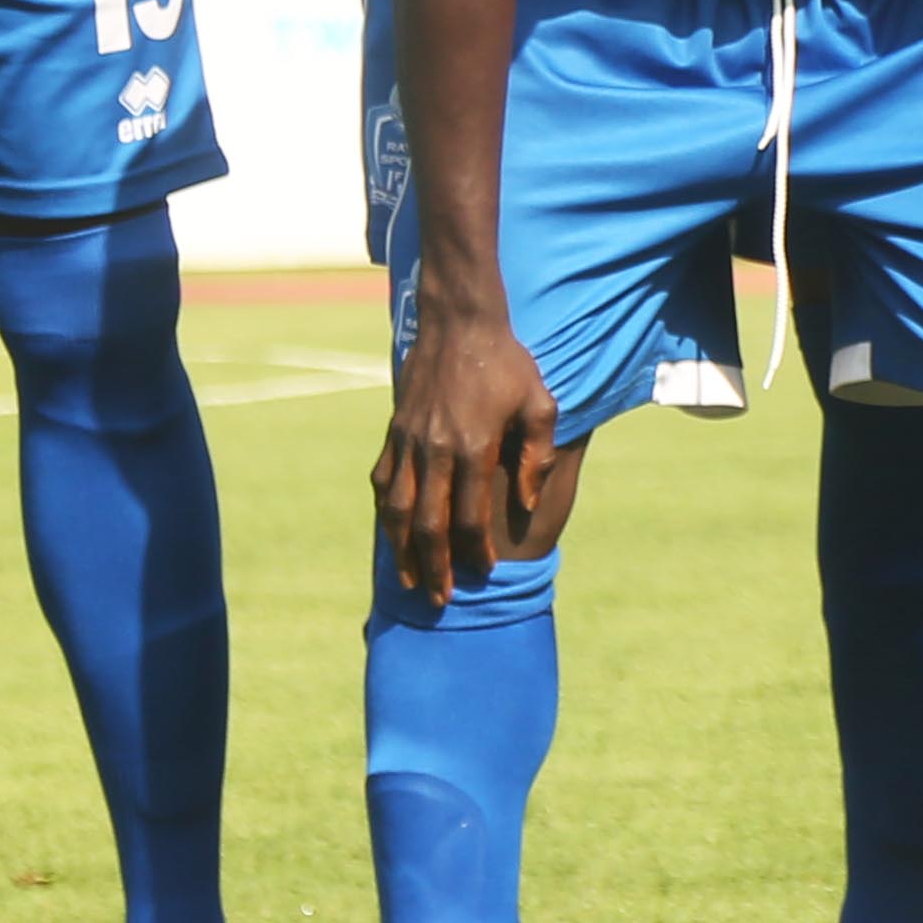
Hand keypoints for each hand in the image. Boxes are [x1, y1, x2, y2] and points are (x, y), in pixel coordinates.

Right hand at [376, 306, 575, 606]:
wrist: (459, 323)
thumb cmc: (508, 363)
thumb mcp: (540, 403)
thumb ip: (537, 455)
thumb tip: (527, 501)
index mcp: (472, 446)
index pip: (470, 515)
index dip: (476, 550)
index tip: (484, 571)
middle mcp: (434, 449)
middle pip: (427, 523)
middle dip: (434, 565)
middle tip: (440, 599)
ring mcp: (408, 441)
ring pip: (396, 508)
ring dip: (401, 549)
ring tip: (410, 580)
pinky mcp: (393, 432)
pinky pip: (382, 481)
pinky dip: (384, 512)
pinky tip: (391, 534)